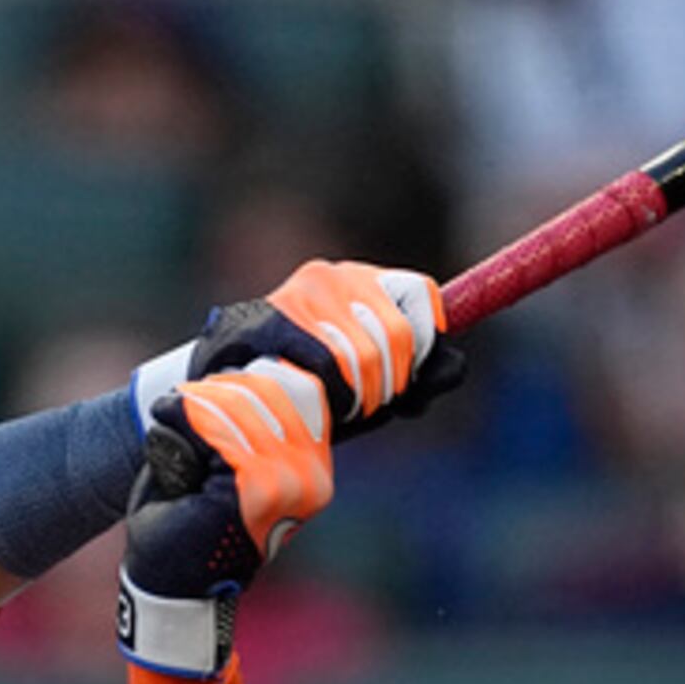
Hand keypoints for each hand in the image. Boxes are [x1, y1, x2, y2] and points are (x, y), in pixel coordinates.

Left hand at [119, 361, 332, 681]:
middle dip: (216, 391)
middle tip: (181, 413)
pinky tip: (169, 442)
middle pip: (270, 386)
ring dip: (194, 409)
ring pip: (239, 402)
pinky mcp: (253, 489)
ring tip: (172, 429)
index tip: (209, 395)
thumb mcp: (224, 462)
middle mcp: (310, 475)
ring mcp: (287, 483)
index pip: (300, 386)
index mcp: (310, 467)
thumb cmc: (191, 519)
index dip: (251, 375)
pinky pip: (216, 427)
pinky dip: (182, 424)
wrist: (170, 585)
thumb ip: (245, 421)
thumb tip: (250, 363)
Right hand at [193, 258, 464, 435]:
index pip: (421, 296)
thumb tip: (457, 364)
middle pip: (396, 334)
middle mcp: (331, 276)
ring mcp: (297, 296)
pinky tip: (313, 405)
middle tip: (365, 405)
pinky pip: (323, 370)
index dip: (424, 344)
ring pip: (363, 356)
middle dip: (391, 385)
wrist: (227, 391)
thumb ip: (418, 375)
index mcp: (361, 280)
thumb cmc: (307, 388)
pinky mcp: (267, 322)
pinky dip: (329, 399)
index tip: (407, 378)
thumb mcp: (372, 383)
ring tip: (337, 407)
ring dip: (360, 398)